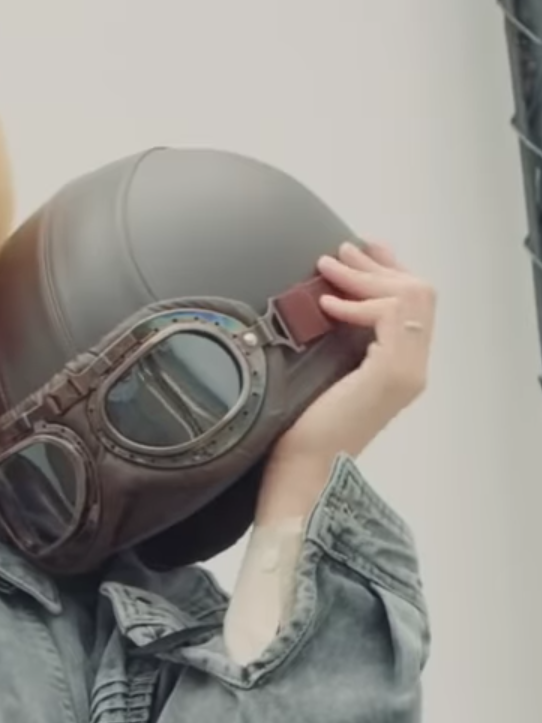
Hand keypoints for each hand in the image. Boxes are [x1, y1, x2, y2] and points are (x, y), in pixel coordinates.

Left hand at [269, 239, 434, 468]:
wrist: (305, 471)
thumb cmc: (303, 431)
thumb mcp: (324, 374)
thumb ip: (338, 342)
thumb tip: (325, 301)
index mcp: (401, 366)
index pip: (413, 305)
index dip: (389, 271)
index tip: (362, 250)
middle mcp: (414, 367)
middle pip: (418, 294)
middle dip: (378, 266)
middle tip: (342, 251)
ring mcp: (408, 371)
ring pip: (410, 298)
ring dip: (366, 276)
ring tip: (328, 267)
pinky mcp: (392, 374)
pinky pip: (389, 317)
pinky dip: (358, 304)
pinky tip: (327, 305)